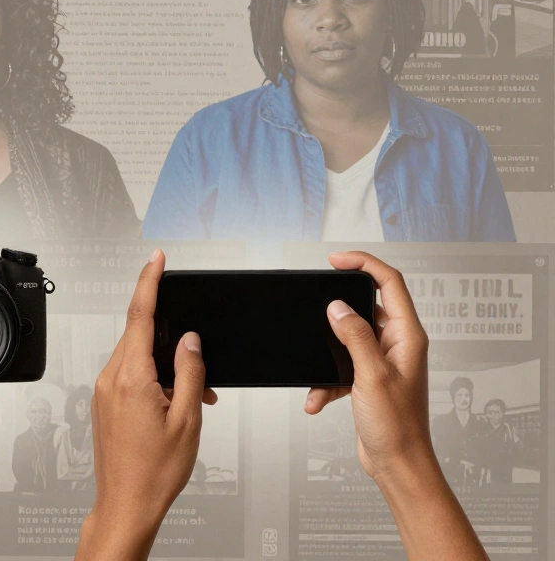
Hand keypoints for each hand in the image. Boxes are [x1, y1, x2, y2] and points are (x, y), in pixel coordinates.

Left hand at [77, 250, 215, 559]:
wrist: (126, 504)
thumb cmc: (154, 472)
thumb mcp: (188, 418)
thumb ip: (190, 371)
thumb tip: (190, 340)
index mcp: (131, 377)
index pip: (140, 314)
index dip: (149, 281)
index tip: (156, 259)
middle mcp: (110, 379)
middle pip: (141, 337)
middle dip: (172, 344)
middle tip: (197, 372)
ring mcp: (102, 391)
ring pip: (137, 358)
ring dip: (165, 368)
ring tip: (188, 400)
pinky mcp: (102, 403)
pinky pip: (129, 376)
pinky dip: (153, 381)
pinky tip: (171, 405)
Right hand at [304, 251, 433, 483]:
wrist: (398, 463)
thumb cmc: (397, 426)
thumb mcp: (371, 375)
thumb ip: (354, 336)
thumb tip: (337, 307)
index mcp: (407, 336)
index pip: (390, 284)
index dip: (364, 264)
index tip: (336, 260)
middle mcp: (398, 344)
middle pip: (366, 307)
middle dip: (337, 309)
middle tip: (316, 301)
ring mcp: (383, 361)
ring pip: (348, 338)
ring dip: (328, 352)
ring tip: (318, 370)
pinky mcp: (368, 378)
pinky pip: (341, 365)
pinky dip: (326, 380)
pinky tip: (318, 398)